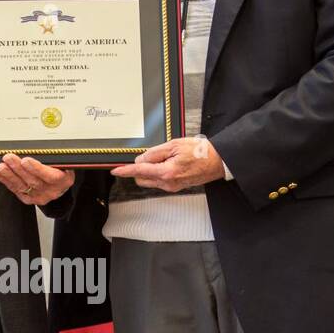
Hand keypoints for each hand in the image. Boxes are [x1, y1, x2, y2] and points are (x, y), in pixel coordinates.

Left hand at [0, 155, 74, 205]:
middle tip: (8, 158)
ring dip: (9, 175)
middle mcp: (52, 190)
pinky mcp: (29, 199)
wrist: (59, 186)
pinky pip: (16, 190)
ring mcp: (40, 196)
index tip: (25, 160)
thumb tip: (36, 148)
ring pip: (22, 186)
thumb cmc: (59, 170)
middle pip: (33, 181)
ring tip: (1, 167)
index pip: (50, 176)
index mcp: (63, 180)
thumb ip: (52, 157)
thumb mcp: (62, 162)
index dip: (37, 169)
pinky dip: (5, 182)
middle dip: (18, 169)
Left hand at [110, 136, 224, 190]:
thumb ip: (155, 153)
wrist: (217, 161)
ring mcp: (172, 187)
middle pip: (142, 179)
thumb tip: (141, 160)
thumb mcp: (174, 145)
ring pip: (150, 180)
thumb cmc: (200, 152)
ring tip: (167, 157)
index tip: (116, 170)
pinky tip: (170, 163)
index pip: (139, 172)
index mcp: (166, 172)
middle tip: (153, 155)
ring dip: (150, 170)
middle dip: (140, 168)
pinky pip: (160, 181)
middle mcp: (168, 183)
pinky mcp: (176, 187)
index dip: (125, 171)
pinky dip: (158, 172)